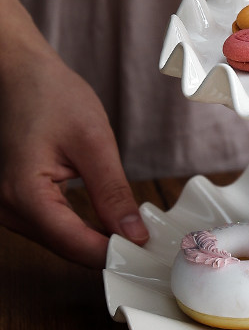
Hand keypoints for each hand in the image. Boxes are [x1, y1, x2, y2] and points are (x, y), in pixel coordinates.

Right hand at [0, 51, 148, 267]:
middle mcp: (8, 209)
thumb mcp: (93, 143)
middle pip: (68, 248)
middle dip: (110, 250)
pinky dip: (84, 229)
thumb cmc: (51, 97)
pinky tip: (112, 223)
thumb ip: (112, 193)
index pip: (76, 245)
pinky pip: (56, 227)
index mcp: (23, 194)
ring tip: (138, 233)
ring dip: (98, 241)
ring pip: (62, 241)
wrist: (21, 75)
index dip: (115, 253)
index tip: (150, 254)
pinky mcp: (19, 203)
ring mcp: (10, 208)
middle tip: (152, 245)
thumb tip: (133, 234)